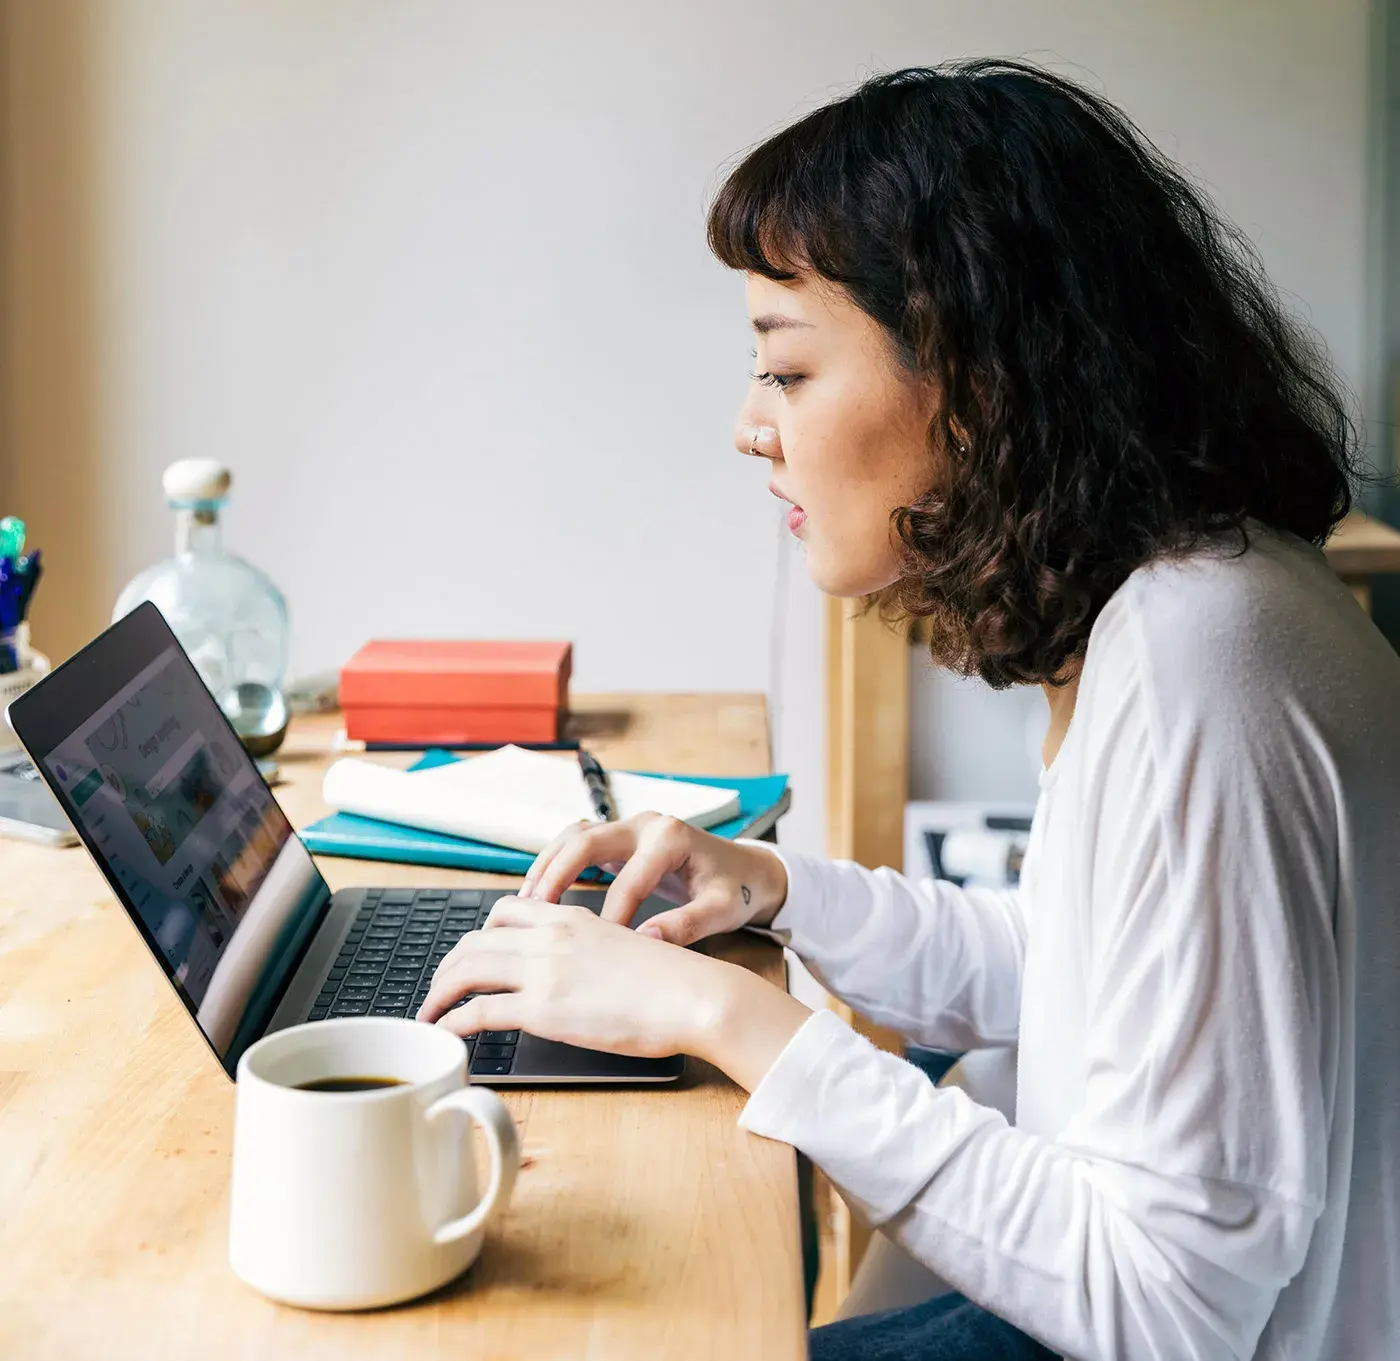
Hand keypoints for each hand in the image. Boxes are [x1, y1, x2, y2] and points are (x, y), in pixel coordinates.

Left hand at [417, 897, 807, 1079]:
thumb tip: (573, 974)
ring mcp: (544, 970)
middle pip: (475, 939)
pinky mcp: (543, 1008)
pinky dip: (453, 1022)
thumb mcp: (621, 947)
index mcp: (571, 917)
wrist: (695, 995)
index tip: (471, 955)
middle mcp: (550, 935)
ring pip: (466, 969)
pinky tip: (447, 1033)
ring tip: (430, 1013)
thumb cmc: (673, 982)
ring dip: (439, 992)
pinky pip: (478, 1011)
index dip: (479, 934)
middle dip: (448, 964)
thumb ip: (587, 951)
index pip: (506, 911)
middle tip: (440, 987)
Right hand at [521, 813, 788, 945]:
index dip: (610, 915)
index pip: (629, 879)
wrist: (748, 870)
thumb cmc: (737, 889)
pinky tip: (539, 895)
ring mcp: (630, 828)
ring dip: (548, 866)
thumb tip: (647, 942)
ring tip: (525, 904)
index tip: (593, 949)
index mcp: (670, 838)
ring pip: (574, 836)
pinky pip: (578, 844)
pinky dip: (555, 864)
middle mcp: (645, 825)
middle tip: (533, 913)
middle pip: (586, 841)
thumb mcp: (722, 909)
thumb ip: (687, 925)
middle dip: (556, 875)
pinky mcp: (621, 839)